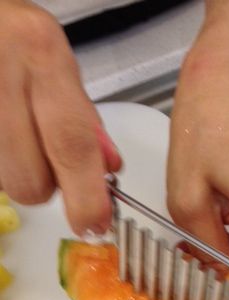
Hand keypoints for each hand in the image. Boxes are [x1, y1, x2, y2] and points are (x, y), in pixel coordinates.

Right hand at [0, 0, 120, 232]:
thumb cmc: (15, 37)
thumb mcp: (58, 64)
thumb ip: (86, 120)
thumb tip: (108, 171)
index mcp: (41, 54)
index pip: (71, 144)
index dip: (85, 195)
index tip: (94, 223)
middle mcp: (3, 74)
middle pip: (30, 180)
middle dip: (47, 186)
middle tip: (49, 160)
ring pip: (7, 182)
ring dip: (22, 174)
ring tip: (21, 136)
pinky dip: (4, 161)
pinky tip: (7, 133)